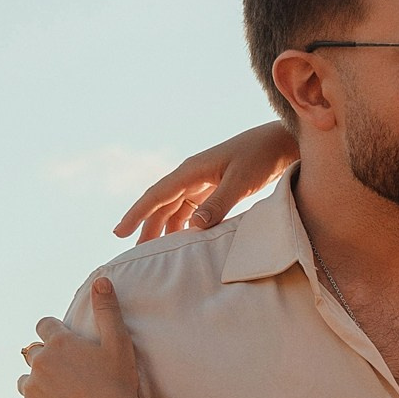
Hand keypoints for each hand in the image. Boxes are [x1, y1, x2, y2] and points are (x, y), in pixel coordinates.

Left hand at [9, 280, 151, 397]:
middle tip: (64, 377)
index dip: (51, 333)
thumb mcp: (118, 343)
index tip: (62, 344)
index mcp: (59, 343)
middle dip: (43, 362)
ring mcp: (31, 390)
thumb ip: (107, 310)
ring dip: (34, 388)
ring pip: (23, 384)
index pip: (44, 326)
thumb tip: (101, 280)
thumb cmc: (118, 384)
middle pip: (31, 355)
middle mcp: (40, 363)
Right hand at [115, 123, 297, 241]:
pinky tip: (181, 243)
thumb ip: (219, 203)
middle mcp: (191, 175)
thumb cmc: (260, 158)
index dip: (136, 214)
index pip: (156, 195)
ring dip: (163, 229)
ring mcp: (201, 182)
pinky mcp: (213, 189)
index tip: (119, 232)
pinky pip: (190, 210)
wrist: (279, 143)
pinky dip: (183, 226)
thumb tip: (194, 225)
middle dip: (146, 228)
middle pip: (161, 205)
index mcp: (191, 170)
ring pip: (174, 209)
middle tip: (133, 254)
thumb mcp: (241, 182)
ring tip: (153, 253)